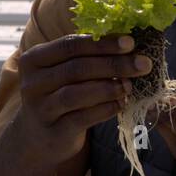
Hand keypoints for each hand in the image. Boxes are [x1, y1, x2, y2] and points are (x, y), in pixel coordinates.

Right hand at [12, 33, 153, 163]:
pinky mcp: (54, 131)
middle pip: (77, 69)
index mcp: (34, 59)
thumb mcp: (65, 70)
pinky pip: (83, 118)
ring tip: (130, 85)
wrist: (42, 134)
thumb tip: (129, 41)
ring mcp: (41, 109)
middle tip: (143, 64)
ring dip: (109, 88)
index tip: (131, 42)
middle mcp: (32, 83)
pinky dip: (106, 109)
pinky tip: (122, 103)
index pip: (70, 45)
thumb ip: (88, 55)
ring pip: (77, 94)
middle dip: (114, 64)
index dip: (102, 44)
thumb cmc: (61, 91)